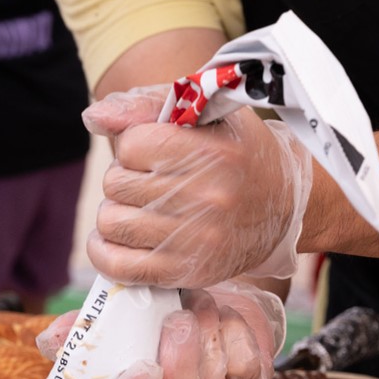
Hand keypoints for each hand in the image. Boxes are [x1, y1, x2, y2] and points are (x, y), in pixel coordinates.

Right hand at [37, 278, 284, 378]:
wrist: (208, 300)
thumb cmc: (151, 319)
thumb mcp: (113, 323)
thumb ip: (83, 333)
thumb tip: (50, 340)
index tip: (139, 372)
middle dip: (179, 364)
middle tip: (176, 320)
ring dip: (204, 334)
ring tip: (194, 303)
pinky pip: (244, 364)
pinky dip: (232, 331)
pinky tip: (220, 316)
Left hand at [82, 86, 313, 287]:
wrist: (284, 209)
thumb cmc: (237, 156)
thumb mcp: (206, 114)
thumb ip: (147, 105)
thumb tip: (94, 118)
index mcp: (211, 151)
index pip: (131, 145)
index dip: (134, 147)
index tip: (155, 154)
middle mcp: (205, 197)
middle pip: (116, 184)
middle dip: (125, 181)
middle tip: (150, 185)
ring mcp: (195, 239)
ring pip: (111, 223)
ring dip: (116, 215)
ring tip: (140, 211)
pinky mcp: (185, 272)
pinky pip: (117, 265)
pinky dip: (105, 252)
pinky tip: (119, 241)